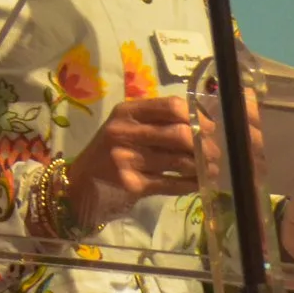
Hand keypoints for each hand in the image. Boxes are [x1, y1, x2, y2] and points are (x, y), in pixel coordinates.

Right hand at [65, 95, 204, 224]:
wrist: (78, 186)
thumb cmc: (109, 153)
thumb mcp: (125, 129)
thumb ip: (155, 122)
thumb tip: (203, 125)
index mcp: (127, 112)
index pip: (171, 106)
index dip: (197, 117)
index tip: (210, 128)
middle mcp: (124, 132)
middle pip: (179, 134)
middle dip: (204, 145)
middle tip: (215, 153)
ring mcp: (126, 159)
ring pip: (178, 161)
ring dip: (201, 166)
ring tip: (211, 169)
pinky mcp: (131, 184)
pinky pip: (170, 183)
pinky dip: (189, 184)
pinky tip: (197, 183)